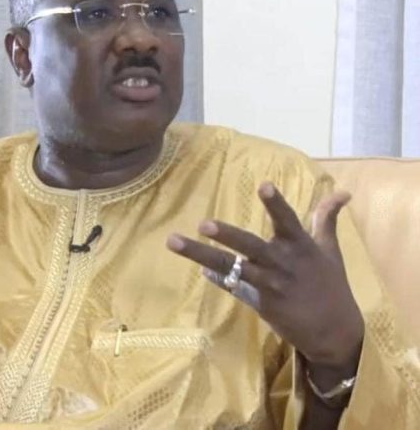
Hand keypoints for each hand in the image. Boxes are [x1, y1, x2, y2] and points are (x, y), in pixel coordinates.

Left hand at [166, 182, 363, 369]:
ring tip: (175, 242)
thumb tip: (342, 192)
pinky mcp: (261, 302)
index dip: (276, 203)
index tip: (264, 184)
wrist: (335, 332)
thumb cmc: (331, 286)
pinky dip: (218, 279)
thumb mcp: (331, 251)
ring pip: (231, 268)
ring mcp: (269, 284)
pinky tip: (201, 271)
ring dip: (202, 256)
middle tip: (203, 224)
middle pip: (250, 246)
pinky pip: (234, 287)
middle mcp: (283, 263)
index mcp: (301, 246)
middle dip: (227, 235)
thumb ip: (327, 219)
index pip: (288, 220)